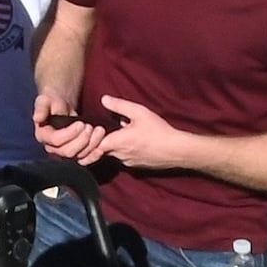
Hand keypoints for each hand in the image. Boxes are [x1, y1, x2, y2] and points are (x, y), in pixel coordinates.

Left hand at [79, 95, 204, 171]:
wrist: (176, 150)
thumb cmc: (158, 130)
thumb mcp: (139, 112)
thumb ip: (119, 106)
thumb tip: (103, 99)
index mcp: (117, 142)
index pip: (94, 146)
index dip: (90, 141)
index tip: (90, 133)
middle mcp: (120, 155)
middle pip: (103, 150)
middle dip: (101, 141)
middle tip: (104, 129)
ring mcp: (128, 163)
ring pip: (114, 154)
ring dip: (114, 145)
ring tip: (122, 132)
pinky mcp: (136, 166)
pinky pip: (124, 158)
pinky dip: (124, 150)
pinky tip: (133, 141)